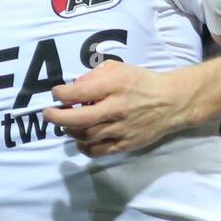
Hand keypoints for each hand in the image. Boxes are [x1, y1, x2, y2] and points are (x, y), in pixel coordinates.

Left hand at [44, 59, 193, 157]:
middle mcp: (117, 109)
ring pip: (86, 136)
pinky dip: (84, 147)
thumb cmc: (141, 82)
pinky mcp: (126, 144)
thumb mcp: (119, 69)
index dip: (61, 94)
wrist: (172, 102)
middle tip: (48, 114)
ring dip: (70, 131)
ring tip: (67, 124)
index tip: (56, 93)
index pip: (80, 92)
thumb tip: (74, 88)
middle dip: (57, 117)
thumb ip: (94, 75)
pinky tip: (80, 139)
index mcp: (115, 86)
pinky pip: (98, 151)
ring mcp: (121, 129)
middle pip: (79, 119)